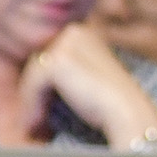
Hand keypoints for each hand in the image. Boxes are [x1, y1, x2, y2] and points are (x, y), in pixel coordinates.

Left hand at [20, 24, 156, 148]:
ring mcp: (66, 44)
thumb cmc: (110, 101)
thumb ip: (66, 72)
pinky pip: (31, 84)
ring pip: (32, 73)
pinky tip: (35, 124)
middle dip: (33, 90)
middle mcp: (75, 32)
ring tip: (32, 124)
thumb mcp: (86, 77)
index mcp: (84, 32)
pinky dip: (30, 106)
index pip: (49, 54)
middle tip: (33, 116)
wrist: (126, 111)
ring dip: (29, 100)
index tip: (39, 106)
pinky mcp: (58, 61)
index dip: (42, 82)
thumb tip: (34, 84)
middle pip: (38, 60)